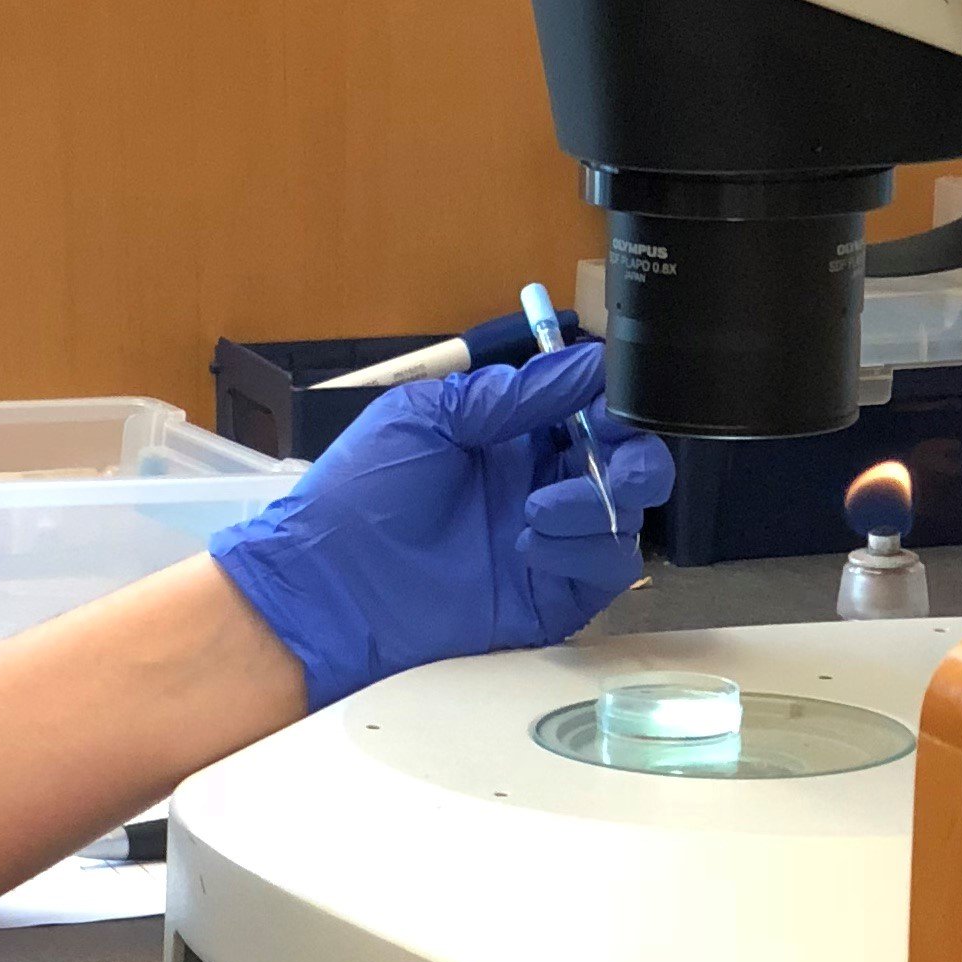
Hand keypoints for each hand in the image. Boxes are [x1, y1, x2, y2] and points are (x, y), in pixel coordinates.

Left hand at [209, 345, 671, 713]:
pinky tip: (527, 544)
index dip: (612, 403)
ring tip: (534, 508)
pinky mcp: (549, 598)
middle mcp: (541, 486)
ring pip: (624, 519)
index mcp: (515, 438)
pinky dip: (580, 551)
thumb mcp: (428, 418)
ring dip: (597, 505)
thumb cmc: (360, 491)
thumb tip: (587, 364)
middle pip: (630, 465)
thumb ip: (510, 395)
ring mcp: (549, 543)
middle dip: (634, 453)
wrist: (327, 580)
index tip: (609, 399)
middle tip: (607, 451)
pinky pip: (603, 570)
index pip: (594, 413)